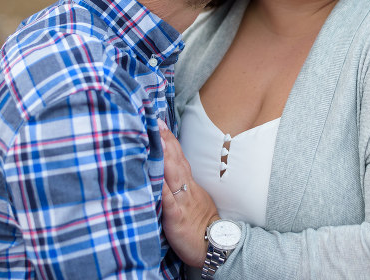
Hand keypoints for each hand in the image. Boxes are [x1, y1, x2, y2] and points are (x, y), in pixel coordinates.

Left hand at [158, 119, 218, 266]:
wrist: (214, 245)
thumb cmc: (200, 224)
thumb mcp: (192, 199)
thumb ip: (179, 185)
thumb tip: (166, 170)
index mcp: (188, 185)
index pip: (178, 158)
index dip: (170, 140)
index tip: (159, 123)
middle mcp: (186, 189)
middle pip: (175, 161)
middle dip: (166, 141)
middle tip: (155, 123)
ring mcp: (181, 202)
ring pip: (173, 176)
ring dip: (165, 157)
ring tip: (156, 141)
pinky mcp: (176, 217)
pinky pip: (168, 202)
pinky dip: (162, 189)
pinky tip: (156, 179)